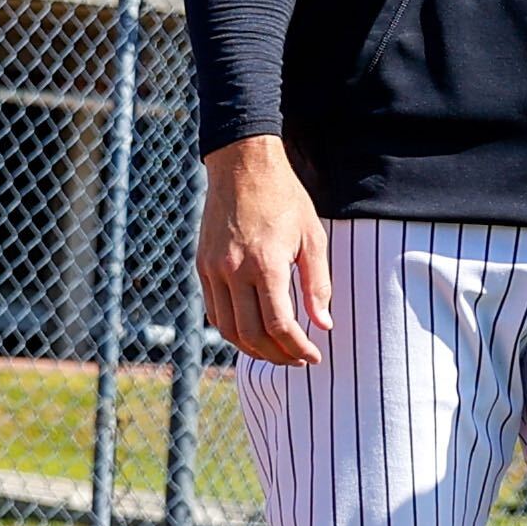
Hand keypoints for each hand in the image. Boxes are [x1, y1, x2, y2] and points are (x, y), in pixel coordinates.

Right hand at [198, 137, 331, 366]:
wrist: (242, 165)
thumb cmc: (284, 198)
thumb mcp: (312, 237)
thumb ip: (318, 284)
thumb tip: (323, 324)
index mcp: (266, 264)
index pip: (280, 325)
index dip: (298, 348)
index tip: (314, 355)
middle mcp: (234, 270)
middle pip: (252, 335)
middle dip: (278, 356)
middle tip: (298, 360)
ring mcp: (213, 269)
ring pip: (228, 329)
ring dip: (253, 349)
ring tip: (277, 352)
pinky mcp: (203, 266)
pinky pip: (214, 311)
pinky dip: (232, 330)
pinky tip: (252, 333)